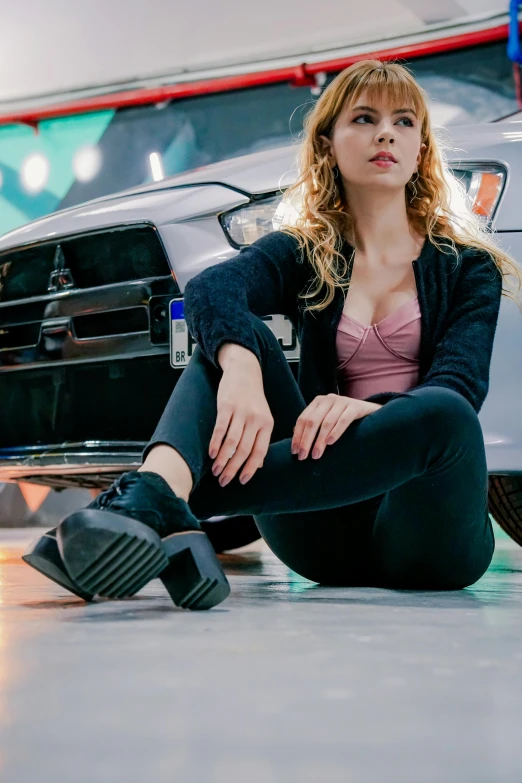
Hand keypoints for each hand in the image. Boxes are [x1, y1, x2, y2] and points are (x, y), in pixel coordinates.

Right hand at [209, 350, 273, 486]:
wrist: (244, 371)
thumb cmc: (253, 398)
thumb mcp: (263, 417)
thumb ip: (260, 440)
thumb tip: (258, 465)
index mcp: (267, 424)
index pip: (260, 452)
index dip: (250, 469)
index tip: (241, 481)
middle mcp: (256, 419)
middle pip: (244, 450)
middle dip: (233, 469)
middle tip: (224, 481)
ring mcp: (241, 412)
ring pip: (232, 442)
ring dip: (223, 460)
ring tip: (216, 471)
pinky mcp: (227, 406)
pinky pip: (220, 428)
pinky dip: (215, 443)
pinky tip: (211, 454)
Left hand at [291, 393, 381, 459]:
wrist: (372, 412)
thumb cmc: (345, 419)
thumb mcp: (327, 420)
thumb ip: (313, 426)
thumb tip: (295, 437)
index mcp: (318, 402)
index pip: (302, 419)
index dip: (297, 436)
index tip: (294, 452)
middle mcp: (328, 399)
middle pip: (312, 421)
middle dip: (306, 440)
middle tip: (303, 457)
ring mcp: (342, 401)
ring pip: (326, 422)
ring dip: (319, 440)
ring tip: (316, 455)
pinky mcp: (355, 406)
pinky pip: (343, 420)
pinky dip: (335, 432)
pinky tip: (330, 443)